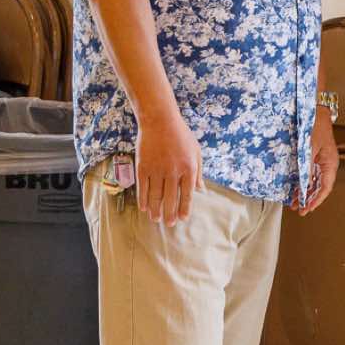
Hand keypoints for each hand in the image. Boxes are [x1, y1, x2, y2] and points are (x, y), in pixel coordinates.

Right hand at [135, 109, 202, 225]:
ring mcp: (157, 169)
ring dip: (155, 209)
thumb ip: (198, 172)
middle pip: (170, 198)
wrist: (159, 120)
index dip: (185, 207)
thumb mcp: (196, 151)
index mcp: (188, 168)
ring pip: (155, 195)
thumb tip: (201, 190)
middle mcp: (173, 171)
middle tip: (169, 224)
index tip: (183, 218)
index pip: (187, 194)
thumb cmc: (181, 135)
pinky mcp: (143, 167)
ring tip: (155, 219)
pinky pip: (143, 187)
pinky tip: (144, 208)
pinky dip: (143, 199)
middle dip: (170, 213)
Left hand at [296, 106, 338, 214]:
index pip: (325, 187)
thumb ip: (307, 167)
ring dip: (304, 192)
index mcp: (330, 163)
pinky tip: (295, 188)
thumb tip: (304, 184)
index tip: (308, 208)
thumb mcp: (309, 148)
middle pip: (319, 187)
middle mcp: (326, 164)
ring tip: (294, 202)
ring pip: (313, 182)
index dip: (317, 200)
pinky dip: (301, 182)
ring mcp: (319, 161)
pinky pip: (308, 174)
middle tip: (298, 209)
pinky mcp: (311, 157)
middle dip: (309, 199)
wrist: (311, 109)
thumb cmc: (314, 125)